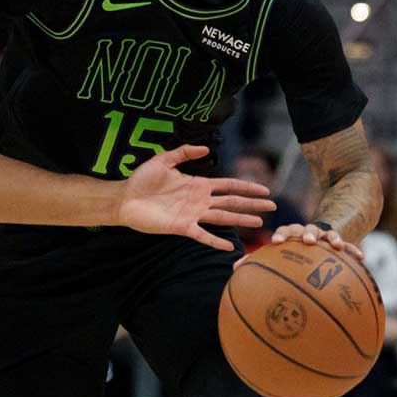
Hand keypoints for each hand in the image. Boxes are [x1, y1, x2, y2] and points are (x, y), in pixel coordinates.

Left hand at [118, 145, 276, 252]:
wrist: (124, 198)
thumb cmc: (142, 180)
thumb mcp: (163, 160)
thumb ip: (184, 152)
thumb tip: (207, 149)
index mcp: (198, 185)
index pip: (229, 185)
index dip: (246, 187)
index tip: (265, 190)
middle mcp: (199, 201)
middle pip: (231, 202)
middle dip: (252, 204)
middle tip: (272, 207)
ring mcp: (192, 214)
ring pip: (222, 218)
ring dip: (240, 220)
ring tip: (259, 223)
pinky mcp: (182, 227)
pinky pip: (202, 235)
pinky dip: (215, 241)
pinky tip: (229, 247)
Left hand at [237, 223, 364, 267]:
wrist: (315, 237)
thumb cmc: (289, 251)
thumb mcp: (276, 254)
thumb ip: (256, 261)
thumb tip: (234, 270)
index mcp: (290, 234)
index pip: (284, 231)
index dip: (280, 235)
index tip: (275, 241)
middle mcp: (307, 232)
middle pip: (307, 230)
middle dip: (307, 234)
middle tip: (307, 240)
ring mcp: (325, 236)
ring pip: (329, 235)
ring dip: (333, 238)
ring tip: (338, 244)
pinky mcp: (340, 243)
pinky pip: (348, 246)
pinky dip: (353, 250)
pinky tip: (361, 258)